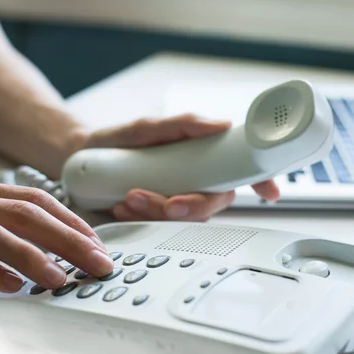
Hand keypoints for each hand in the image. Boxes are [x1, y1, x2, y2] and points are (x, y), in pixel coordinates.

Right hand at [0, 178, 112, 295]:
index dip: (72, 222)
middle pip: (23, 213)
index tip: (99, 247)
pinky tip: (11, 286)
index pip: (38, 200)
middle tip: (96, 263)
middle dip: (67, 238)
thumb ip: (14, 229)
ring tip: (59, 279)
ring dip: (30, 255)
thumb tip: (67, 250)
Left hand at [83, 114, 280, 221]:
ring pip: (186, 220)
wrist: (82, 158)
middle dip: (191, 206)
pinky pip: (159, 228)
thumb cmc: (119, 140)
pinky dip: (141, 219)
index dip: (262, 182)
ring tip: (131, 195)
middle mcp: (193, 182)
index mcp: (201, 159)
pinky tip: (123, 206)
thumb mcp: (148, 127)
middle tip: (168, 201)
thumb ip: (183, 125)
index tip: (270, 193)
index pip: (239, 171)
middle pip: (213, 203)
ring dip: (159, 212)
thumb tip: (221, 125)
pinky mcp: (155, 219)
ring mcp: (175, 201)